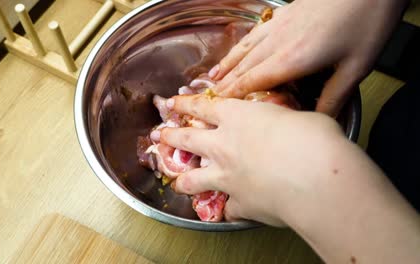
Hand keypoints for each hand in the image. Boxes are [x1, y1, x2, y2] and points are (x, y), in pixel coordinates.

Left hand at [160, 94, 419, 262]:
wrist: (316, 179)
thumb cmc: (314, 139)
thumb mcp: (299, 117)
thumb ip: (281, 122)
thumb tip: (288, 125)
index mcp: (237, 117)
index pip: (202, 107)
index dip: (184, 105)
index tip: (171, 104)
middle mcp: (224, 146)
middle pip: (186, 140)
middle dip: (170, 137)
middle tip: (160, 136)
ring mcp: (227, 177)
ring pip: (192, 179)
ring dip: (183, 179)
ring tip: (179, 181)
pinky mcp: (239, 204)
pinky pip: (225, 208)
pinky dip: (226, 209)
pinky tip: (228, 210)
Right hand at [209, 0, 407, 116]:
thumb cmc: (366, 21)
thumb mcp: (356, 67)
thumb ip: (334, 97)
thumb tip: (321, 121)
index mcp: (293, 60)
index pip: (253, 82)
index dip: (233, 96)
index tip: (217, 107)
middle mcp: (278, 43)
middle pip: (244, 67)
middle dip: (225, 84)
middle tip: (210, 98)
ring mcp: (279, 25)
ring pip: (245, 49)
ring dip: (228, 65)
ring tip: (214, 77)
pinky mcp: (285, 13)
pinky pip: (254, 34)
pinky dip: (240, 45)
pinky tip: (237, 49)